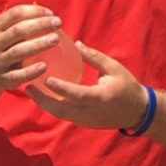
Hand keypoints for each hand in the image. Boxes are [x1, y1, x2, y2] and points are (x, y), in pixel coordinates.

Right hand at [0, 4, 65, 91]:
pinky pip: (19, 75)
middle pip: (18, 30)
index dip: (34, 11)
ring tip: (55, 39)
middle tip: (57, 23)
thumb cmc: (5, 46)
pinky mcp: (6, 78)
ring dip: (38, 44)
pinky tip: (44, 66)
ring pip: (19, 51)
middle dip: (39, 24)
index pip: (15, 13)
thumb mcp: (6, 31)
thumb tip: (48, 15)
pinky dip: (32, 71)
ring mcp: (0, 61)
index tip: (50, 13)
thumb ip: (22, 22)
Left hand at [26, 41, 148, 130]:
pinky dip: (52, 107)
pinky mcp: (84, 123)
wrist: (138, 111)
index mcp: (100, 98)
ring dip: (44, 104)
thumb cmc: (127, 86)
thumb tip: (75, 43)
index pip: (77, 94)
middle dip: (42, 101)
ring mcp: (87, 120)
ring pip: (60, 115)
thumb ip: (94, 57)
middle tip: (27, 87)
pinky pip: (65, 115)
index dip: (61, 89)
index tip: (46, 79)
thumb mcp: (114, 67)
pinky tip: (43, 96)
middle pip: (61, 110)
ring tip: (30, 91)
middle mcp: (91, 112)